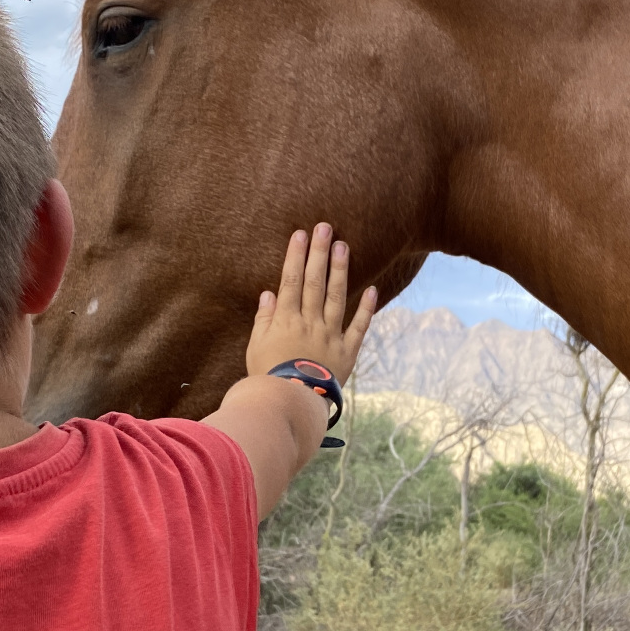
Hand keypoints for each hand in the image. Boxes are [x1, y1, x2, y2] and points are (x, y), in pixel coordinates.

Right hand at [246, 224, 377, 383]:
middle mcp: (310, 323)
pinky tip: (374, 289)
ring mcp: (330, 336)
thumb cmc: (267, 378)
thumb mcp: (256, 348)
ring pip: (337, 297)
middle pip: (314, 282)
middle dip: (319, 253)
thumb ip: (264, 320)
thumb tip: (269, 293)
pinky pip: (358, 327)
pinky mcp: (347, 352)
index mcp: (286, 321)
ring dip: (340, 270)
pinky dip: (367, 309)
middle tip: (325, 227)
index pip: (291, 280)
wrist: (290, 403)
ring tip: (344, 246)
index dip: (296, 255)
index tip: (300, 234)